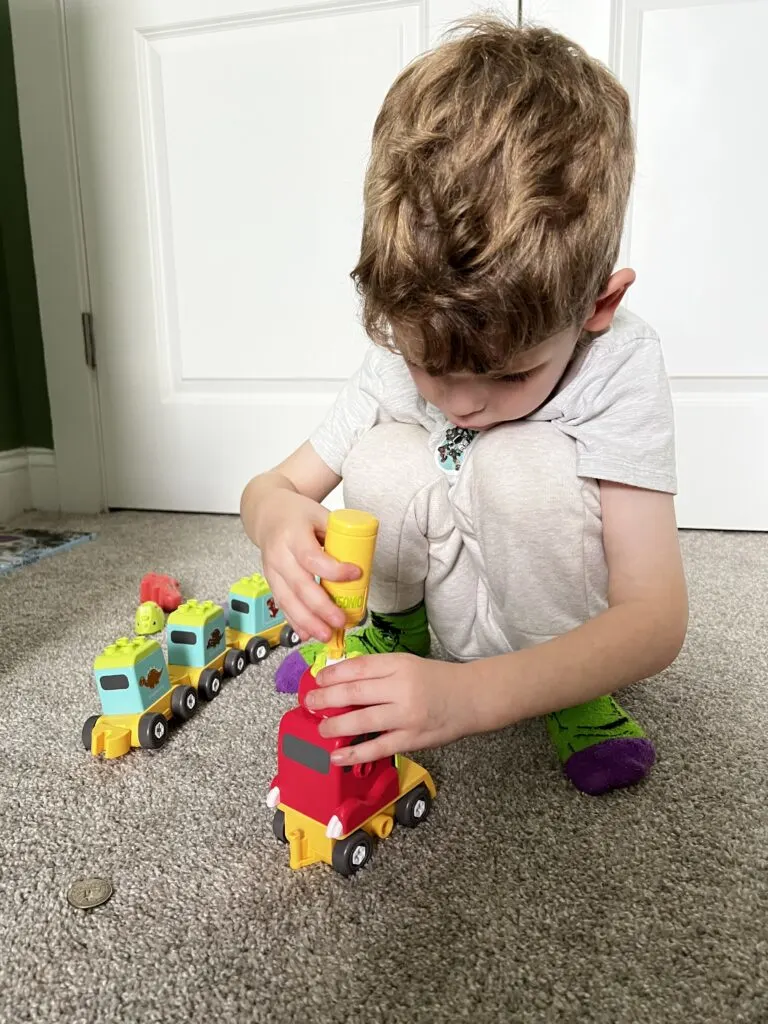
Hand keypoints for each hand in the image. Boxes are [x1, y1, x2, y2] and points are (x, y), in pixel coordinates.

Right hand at [256, 491, 359, 642]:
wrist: (267, 513)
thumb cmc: (297, 514)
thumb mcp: (319, 514)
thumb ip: (339, 534)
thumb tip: (362, 558)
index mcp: (293, 535)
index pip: (312, 557)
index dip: (334, 569)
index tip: (356, 573)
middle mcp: (279, 554)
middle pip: (299, 585)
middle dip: (321, 607)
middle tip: (340, 620)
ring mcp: (272, 571)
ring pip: (288, 600)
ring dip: (308, 621)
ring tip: (326, 635)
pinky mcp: (271, 582)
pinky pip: (283, 605)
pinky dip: (295, 622)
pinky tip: (307, 634)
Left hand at [305, 654, 476, 763]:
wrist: (471, 698)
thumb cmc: (436, 680)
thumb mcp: (408, 664)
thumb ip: (378, 671)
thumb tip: (341, 678)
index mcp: (399, 665)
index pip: (358, 668)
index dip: (333, 674)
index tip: (318, 680)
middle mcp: (401, 688)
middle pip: (355, 692)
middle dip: (327, 699)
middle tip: (310, 703)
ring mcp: (406, 715)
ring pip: (362, 720)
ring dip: (336, 726)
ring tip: (321, 729)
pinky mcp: (411, 739)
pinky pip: (377, 748)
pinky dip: (355, 754)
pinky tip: (337, 756)